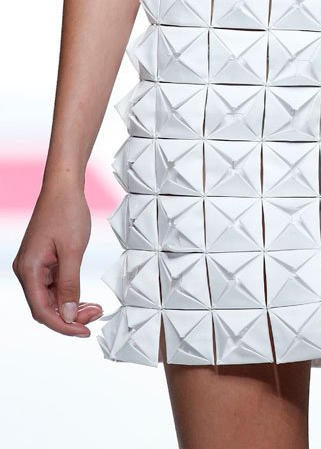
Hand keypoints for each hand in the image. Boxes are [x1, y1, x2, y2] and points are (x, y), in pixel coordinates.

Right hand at [12, 181, 102, 336]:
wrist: (64, 186)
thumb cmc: (67, 212)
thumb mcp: (72, 251)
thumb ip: (70, 285)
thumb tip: (68, 315)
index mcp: (29, 270)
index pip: (42, 311)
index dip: (63, 326)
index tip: (84, 332)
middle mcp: (27, 270)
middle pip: (45, 307)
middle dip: (70, 316)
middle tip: (95, 317)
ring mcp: (34, 265)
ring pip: (51, 298)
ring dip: (71, 306)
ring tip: (94, 308)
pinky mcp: (43, 260)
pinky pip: (54, 285)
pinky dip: (69, 292)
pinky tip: (84, 297)